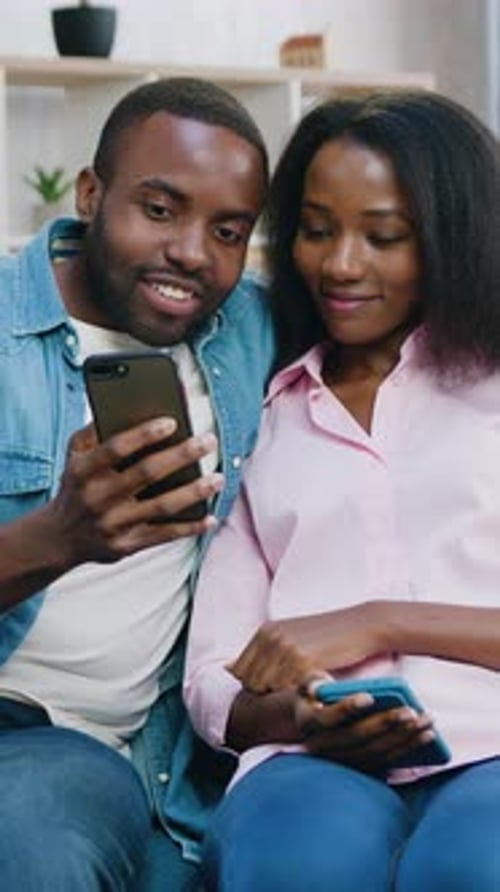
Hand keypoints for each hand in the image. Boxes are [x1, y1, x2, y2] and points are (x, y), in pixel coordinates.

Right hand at [41, 417, 222, 567]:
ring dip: (194, 492)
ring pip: (162, 506)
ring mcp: (113, 524)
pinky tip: (211, 517)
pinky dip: (190, 527)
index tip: (173, 422)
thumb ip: (94, 431)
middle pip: (146, 473)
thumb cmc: (77, 486)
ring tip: (219, 478)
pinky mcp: (127, 546)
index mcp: (83, 471)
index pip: (116, 448)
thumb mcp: (74, 455)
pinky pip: (164, 535)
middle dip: (181, 455)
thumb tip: (126, 406)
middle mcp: (98, 498)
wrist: (59, 538)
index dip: (144, 434)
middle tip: (208, 441)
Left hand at [228, 605, 385, 692]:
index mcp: (266, 631)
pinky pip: (286, 688)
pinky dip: (295, 694)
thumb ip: (264, 652)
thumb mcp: (292, 636)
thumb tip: (227, 667)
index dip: (254, 686)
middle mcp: (271, 637)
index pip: (239, 670)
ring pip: (265, 688)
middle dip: (264, 694)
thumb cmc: (329, 635)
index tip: (273, 691)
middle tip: (287, 695)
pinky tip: (311, 690)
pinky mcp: (302, 659)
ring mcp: (285, 647)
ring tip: (299, 692)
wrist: (362, 624)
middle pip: (250, 682)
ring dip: (280, 696)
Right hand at [295, 687, 434, 773]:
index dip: (347, 708)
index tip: (369, 696)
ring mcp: (343, 761)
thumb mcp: (307, 684)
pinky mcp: (361, 768)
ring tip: (427, 720)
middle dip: (385, 724)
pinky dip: (409, 749)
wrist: (312, 722)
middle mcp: (323, 748)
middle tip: (411, 710)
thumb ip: (311, 681)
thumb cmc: (315, 696)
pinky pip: (387, 760)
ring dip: (404, 737)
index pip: (327, 718)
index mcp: (308, 724)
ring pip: (375, 752)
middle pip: (357, 737)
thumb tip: (318, 687)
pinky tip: (428, 735)